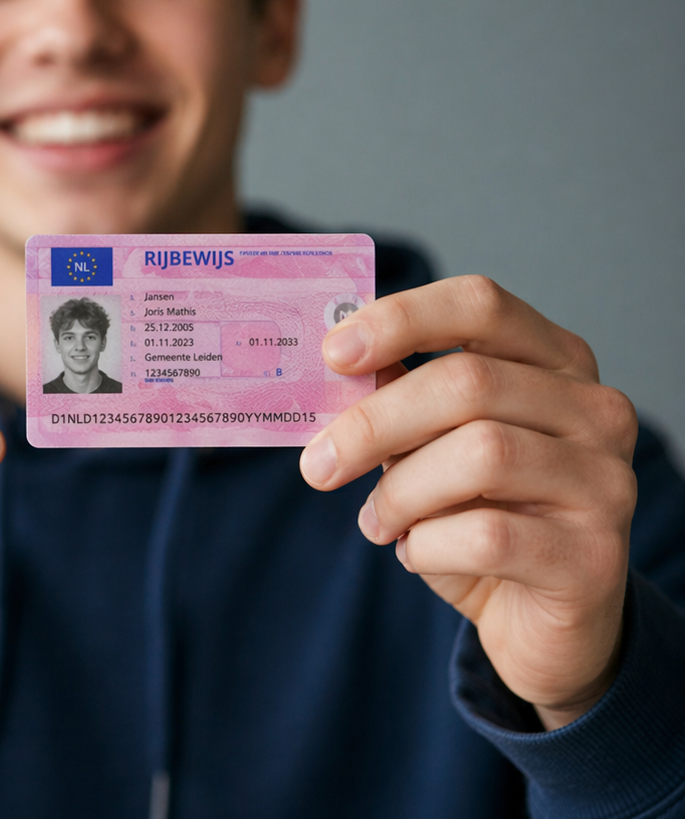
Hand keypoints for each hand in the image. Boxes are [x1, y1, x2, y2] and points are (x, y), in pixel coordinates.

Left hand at [301, 276, 637, 729]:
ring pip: (480, 454)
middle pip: (467, 382)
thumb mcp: (432, 444)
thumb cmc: (479, 512)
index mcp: (554, 359)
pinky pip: (489, 535)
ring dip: (400, 492)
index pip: (480, 304)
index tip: (333, 354)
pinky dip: (428, 545)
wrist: (539, 620)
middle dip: (374, 422)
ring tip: (375, 520)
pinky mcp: (597, 557)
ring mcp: (606, 481)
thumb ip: (398, 396)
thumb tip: (335, 363)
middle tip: (318, 464)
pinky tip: (417, 553)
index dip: (401, 319)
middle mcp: (594, 410)